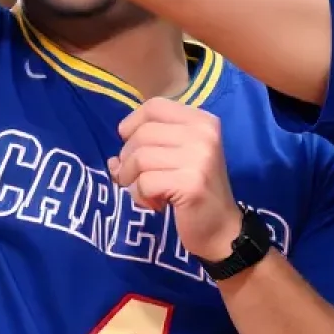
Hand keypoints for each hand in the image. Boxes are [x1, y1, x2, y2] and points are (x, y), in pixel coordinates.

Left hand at [109, 98, 242, 262]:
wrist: (220, 228)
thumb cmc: (194, 189)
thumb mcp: (178, 157)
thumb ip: (148, 146)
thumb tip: (113, 159)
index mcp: (203, 121)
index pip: (155, 106)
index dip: (133, 124)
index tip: (134, 147)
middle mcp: (204, 134)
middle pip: (142, 133)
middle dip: (129, 159)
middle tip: (140, 178)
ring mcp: (200, 157)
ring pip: (139, 158)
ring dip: (132, 180)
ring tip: (147, 191)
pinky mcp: (190, 183)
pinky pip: (144, 182)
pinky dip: (140, 196)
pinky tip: (155, 203)